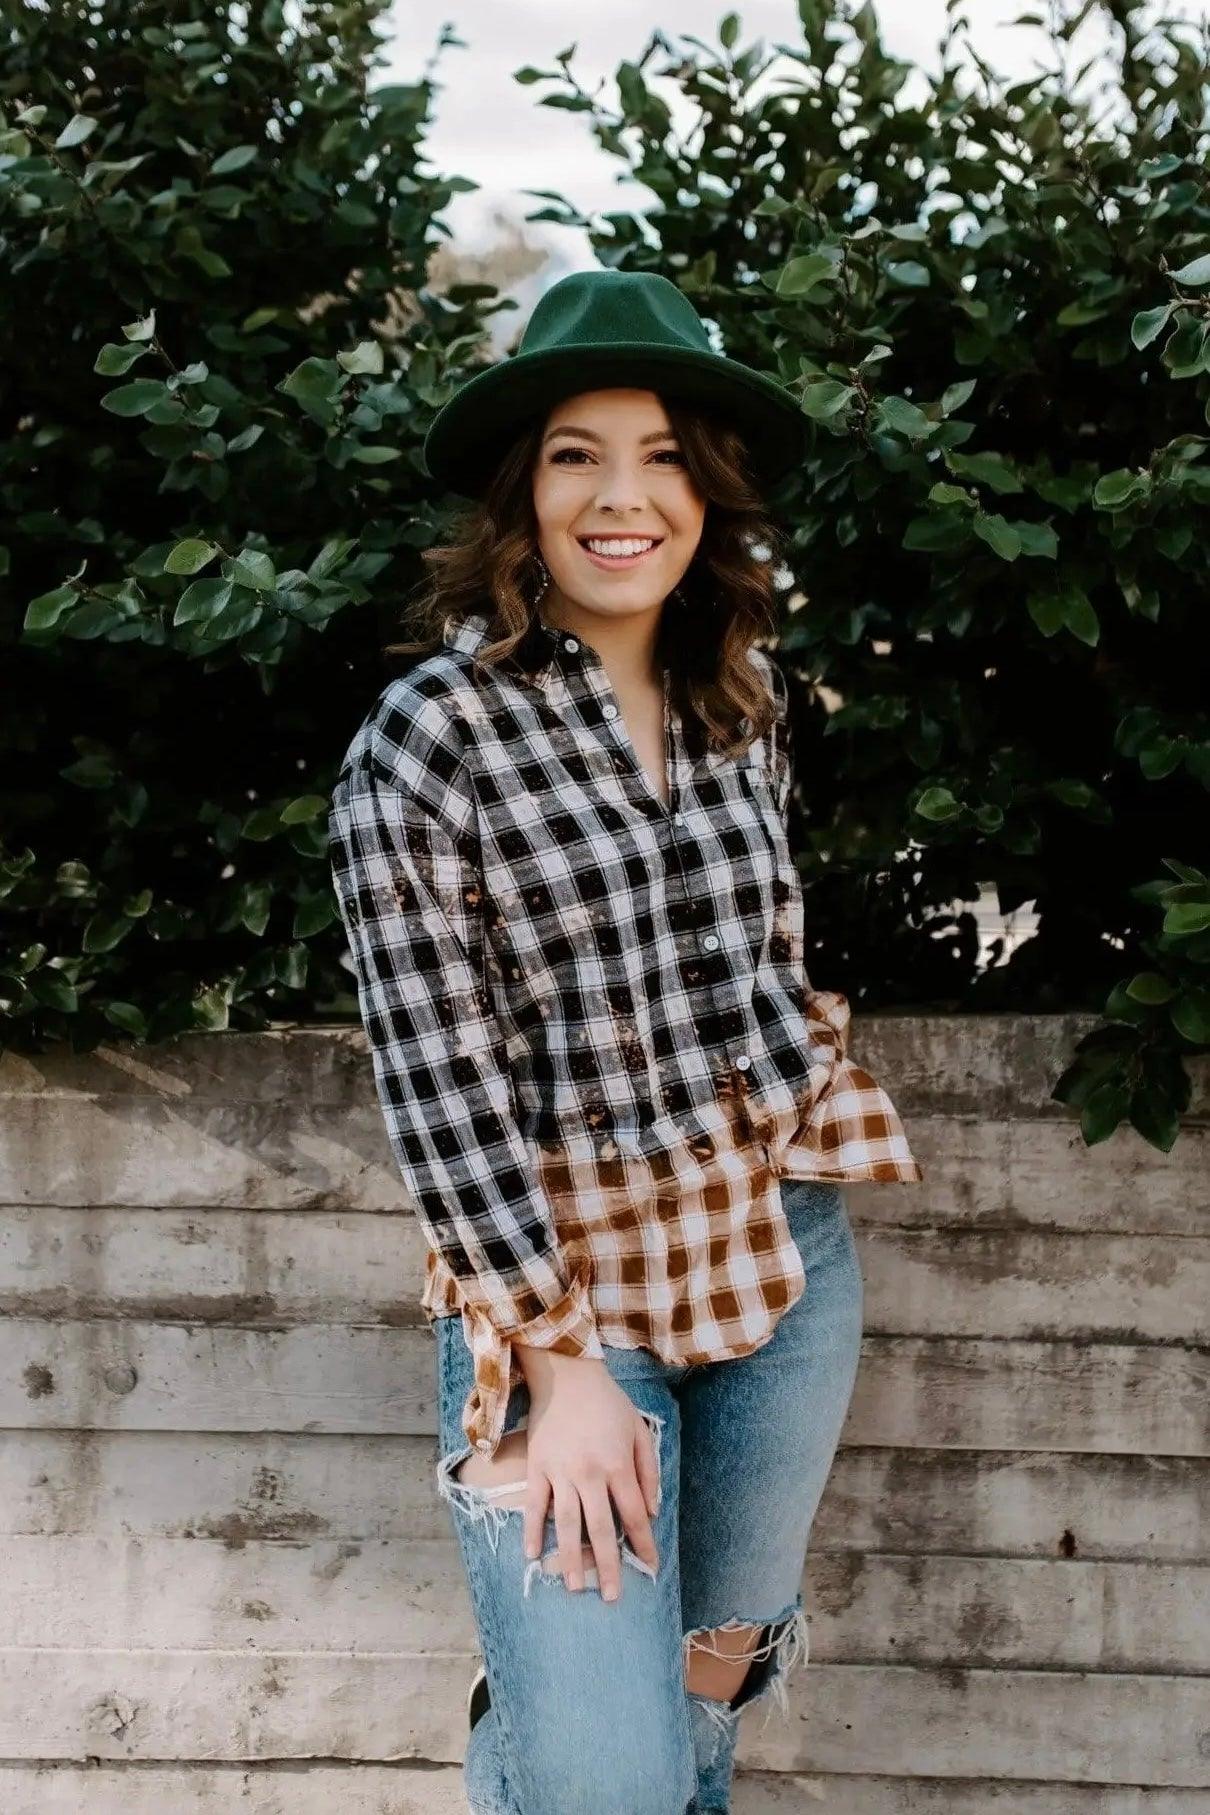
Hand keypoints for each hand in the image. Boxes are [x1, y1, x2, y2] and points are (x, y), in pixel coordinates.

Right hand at [513, 1347, 660, 1601]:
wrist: (566, 1374)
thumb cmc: (608, 1403)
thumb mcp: (639, 1429)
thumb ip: (648, 1471)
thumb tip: (652, 1511)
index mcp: (617, 1465)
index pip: (634, 1515)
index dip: (644, 1543)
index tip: (650, 1567)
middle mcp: (589, 1473)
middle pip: (601, 1529)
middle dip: (608, 1566)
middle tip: (611, 1596)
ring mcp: (560, 1472)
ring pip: (566, 1524)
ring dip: (571, 1559)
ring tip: (575, 1587)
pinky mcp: (537, 1467)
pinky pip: (534, 1505)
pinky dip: (532, 1531)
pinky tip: (532, 1556)